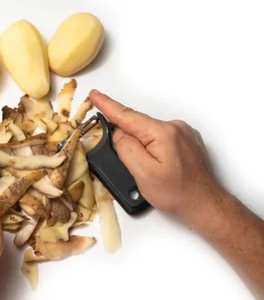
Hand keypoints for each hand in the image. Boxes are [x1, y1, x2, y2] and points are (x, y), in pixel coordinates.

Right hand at [89, 90, 224, 225]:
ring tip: (149, 172)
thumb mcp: (143, 174)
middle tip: (127, 164)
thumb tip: (118, 134)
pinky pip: (159, 139)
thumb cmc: (177, 192)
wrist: (204, 203)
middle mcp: (175, 128)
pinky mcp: (186, 141)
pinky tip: (157, 167)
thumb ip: (126, 149)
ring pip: (148, 135)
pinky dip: (152, 149)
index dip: (107, 105)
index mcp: (163, 133)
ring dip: (141, 148)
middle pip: (138, 126)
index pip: (127, 116)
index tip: (94, 95)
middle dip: (126, 140)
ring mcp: (183, 134)